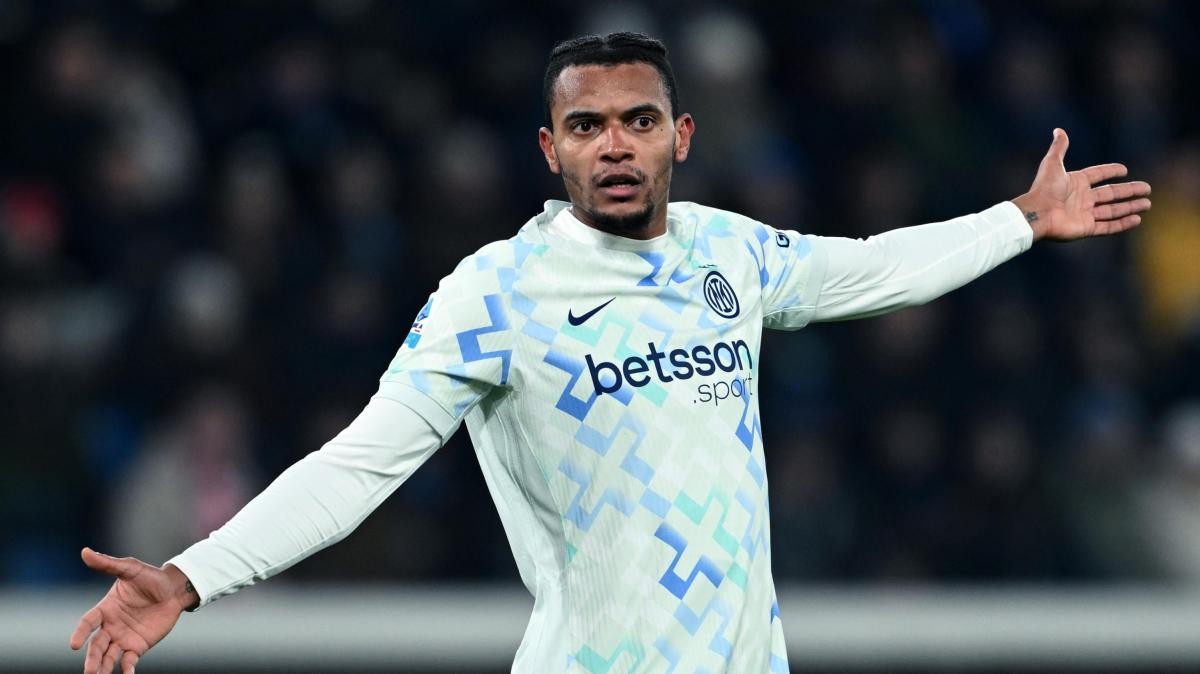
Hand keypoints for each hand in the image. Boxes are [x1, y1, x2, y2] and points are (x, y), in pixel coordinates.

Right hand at [69, 548, 198, 673]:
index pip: (88, 623)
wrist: (173, 590)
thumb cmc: (150, 577)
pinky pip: (128, 661)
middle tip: (89, 671)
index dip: (80, 633)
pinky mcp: (137, 646)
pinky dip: (126, 669)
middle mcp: (110, 626)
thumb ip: (108, 564)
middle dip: (91, 658)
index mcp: (104, 609)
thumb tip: (85, 551)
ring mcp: (123, 638)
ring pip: (108, 656)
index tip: (74, 644)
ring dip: (102, 667)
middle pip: (96, 645)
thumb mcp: (130, 568)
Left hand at [1012, 128, 1151, 241]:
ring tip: (1147, 204)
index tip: (1124, 169)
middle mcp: (1082, 198)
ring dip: (1130, 207)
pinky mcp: (1086, 228)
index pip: (1097, 175)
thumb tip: (1058, 130)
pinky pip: (1108, 226)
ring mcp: (1084, 214)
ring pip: (1113, 210)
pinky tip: (1137, 219)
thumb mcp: (1052, 163)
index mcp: (1076, 183)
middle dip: (1129, 191)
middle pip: (1111, 193)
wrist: (1037, 213)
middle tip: (1147, 188)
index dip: (1110, 171)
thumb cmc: (1044, 189)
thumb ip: (1059, 148)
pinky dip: (1123, 223)